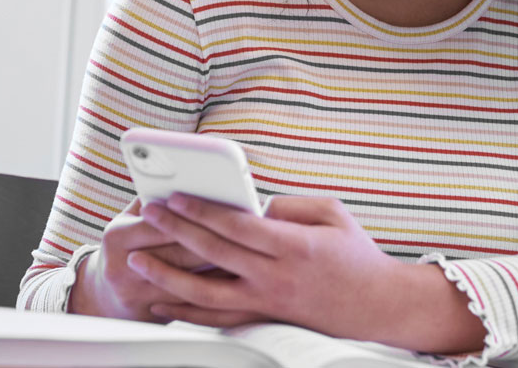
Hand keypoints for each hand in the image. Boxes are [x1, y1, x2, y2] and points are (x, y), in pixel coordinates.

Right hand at [67, 198, 251, 322]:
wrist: (103, 298)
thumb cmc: (125, 247)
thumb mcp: (127, 220)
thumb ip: (152, 199)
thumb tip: (188, 179)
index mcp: (118, 236)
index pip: (162, 224)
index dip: (193, 217)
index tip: (221, 209)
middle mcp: (123, 266)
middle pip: (178, 253)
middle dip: (213, 242)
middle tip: (243, 232)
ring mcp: (137, 293)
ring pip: (187, 279)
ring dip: (218, 267)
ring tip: (245, 254)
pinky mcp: (151, 314)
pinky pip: (189, 302)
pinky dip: (212, 289)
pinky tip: (234, 280)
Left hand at [129, 194, 412, 337]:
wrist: (379, 306)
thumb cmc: (357, 255)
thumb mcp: (332, 213)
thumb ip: (288, 205)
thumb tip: (252, 207)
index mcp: (293, 247)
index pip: (236, 226)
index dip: (202, 211)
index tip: (176, 196)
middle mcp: (275, 278)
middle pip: (214, 254)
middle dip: (176, 230)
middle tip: (149, 212)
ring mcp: (267, 303)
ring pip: (205, 293)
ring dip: (167, 275)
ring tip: (138, 259)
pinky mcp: (264, 320)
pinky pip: (217, 318)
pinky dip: (185, 312)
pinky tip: (160, 303)